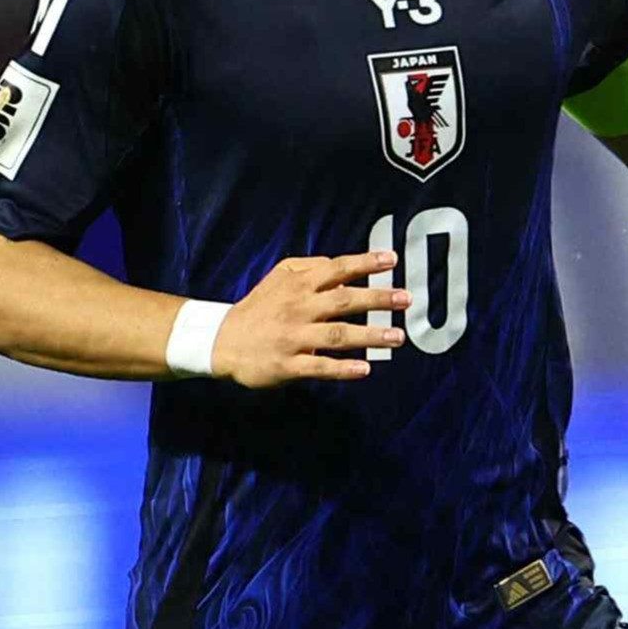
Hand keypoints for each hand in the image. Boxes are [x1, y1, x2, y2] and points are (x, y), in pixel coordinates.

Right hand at [215, 252, 410, 386]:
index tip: (392, 259)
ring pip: (337, 334)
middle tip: (406, 299)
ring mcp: (294, 337)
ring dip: (370, 335)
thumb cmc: (258, 308)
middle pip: (344, 300)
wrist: (221, 341)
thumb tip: (342, 269)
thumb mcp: (278, 277)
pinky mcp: (288, 365)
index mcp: (298, 285)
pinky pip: (319, 367)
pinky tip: (365, 369)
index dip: (365, 263)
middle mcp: (299, 308)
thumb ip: (309, 268)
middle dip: (378, 298)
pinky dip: (343, 368)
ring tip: (398, 336)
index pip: (337, 269)